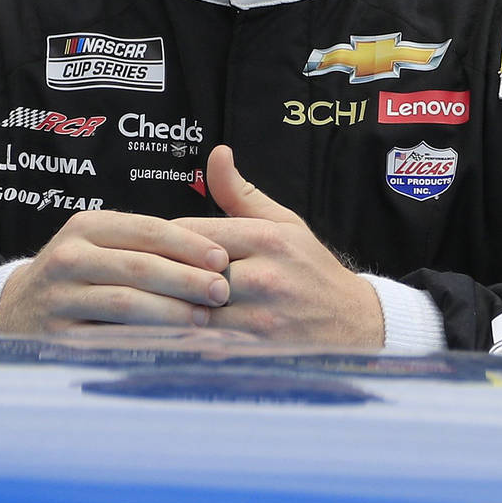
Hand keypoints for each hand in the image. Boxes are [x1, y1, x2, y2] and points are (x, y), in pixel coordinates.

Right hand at [0, 209, 232, 333]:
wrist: (16, 307)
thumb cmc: (81, 271)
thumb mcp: (103, 242)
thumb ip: (149, 242)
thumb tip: (215, 256)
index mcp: (88, 226)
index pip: (148, 230)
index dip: (189, 245)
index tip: (222, 260)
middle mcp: (70, 257)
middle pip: (140, 266)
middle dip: (186, 280)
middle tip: (221, 292)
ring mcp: (59, 296)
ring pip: (125, 302)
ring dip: (170, 311)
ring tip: (203, 319)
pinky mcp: (56, 333)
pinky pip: (107, 337)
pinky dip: (144, 339)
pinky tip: (171, 342)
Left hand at [174, 145, 384, 347]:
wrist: (352, 323)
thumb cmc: (311, 270)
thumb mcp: (284, 223)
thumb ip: (241, 193)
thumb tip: (217, 154)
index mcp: (267, 238)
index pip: (190, 232)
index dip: (167, 240)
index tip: (161, 247)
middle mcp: (263, 275)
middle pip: (185, 270)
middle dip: (164, 273)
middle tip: (150, 276)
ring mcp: (259, 316)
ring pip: (189, 308)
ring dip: (171, 307)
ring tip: (158, 303)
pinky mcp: (254, 347)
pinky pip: (202, 340)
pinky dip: (184, 334)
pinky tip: (178, 329)